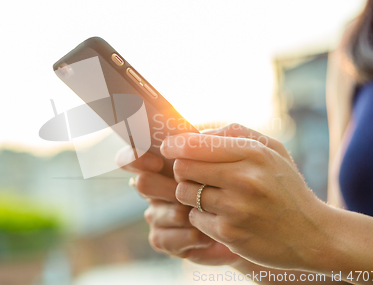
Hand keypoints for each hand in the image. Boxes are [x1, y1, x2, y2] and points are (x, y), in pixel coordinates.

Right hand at [116, 145, 239, 265]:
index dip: (136, 158)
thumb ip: (200, 144)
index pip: (129, 157)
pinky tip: (206, 235)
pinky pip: (163, 238)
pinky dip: (187, 236)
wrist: (243, 222)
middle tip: (186, 190)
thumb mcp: (217, 158)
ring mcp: (155, 213)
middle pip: (142, 184)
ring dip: (183, 212)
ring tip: (207, 213)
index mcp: (159, 164)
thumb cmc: (228, 182)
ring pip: (155, 213)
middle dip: (166, 187)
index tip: (157, 162)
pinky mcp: (162, 238)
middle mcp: (152, 188)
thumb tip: (190, 133)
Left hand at [161, 124, 327, 270]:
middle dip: (183, 170)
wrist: (313, 235)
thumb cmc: (285, 187)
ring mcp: (235, 208)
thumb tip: (196, 132)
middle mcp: (243, 179)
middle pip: (182, 167)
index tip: (168, 148)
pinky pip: (194, 217)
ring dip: (191, 194)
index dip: (174, 145)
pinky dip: (201, 216)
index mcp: (253, 153)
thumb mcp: (272, 151)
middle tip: (194, 174)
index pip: (194, 144)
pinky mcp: (229, 233)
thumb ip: (235, 134)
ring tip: (210, 195)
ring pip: (184, 193)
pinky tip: (221, 216)